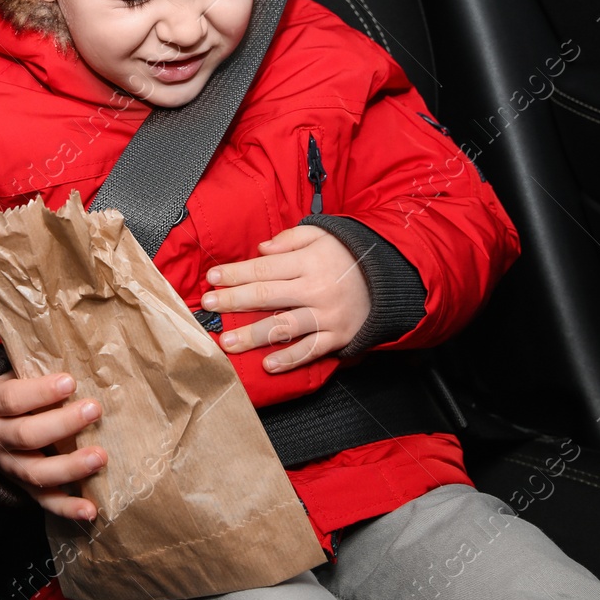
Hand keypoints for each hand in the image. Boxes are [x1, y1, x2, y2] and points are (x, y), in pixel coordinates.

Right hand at [0, 371, 105, 519]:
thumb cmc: (12, 393)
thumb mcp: (12, 373)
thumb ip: (36, 364)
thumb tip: (78, 337)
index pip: (12, 399)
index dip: (40, 392)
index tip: (69, 381)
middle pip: (27, 435)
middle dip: (62, 424)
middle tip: (94, 410)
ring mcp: (11, 467)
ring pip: (37, 473)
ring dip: (70, 467)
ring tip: (100, 457)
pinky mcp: (25, 489)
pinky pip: (45, 502)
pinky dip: (68, 508)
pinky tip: (91, 510)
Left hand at [202, 224, 371, 371]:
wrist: (392, 279)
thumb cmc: (350, 255)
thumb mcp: (322, 235)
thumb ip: (289, 239)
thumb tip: (260, 249)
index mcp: (308, 261)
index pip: (263, 268)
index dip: (235, 273)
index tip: (212, 279)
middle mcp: (315, 289)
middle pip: (266, 296)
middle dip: (233, 301)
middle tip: (207, 307)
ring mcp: (327, 315)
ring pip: (283, 327)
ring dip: (252, 336)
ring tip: (227, 343)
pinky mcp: (338, 336)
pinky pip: (310, 350)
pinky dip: (290, 359)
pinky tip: (268, 365)